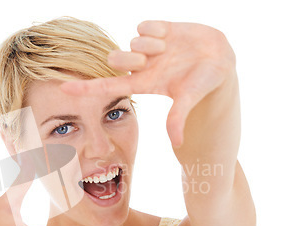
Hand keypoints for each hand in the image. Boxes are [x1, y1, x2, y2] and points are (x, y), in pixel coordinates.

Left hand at [61, 20, 235, 146]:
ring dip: (150, 44)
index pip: (108, 86)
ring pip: (132, 40)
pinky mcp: (157, 29)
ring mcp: (148, 47)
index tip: (63, 89)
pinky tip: (170, 36)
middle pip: (115, 58)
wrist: (220, 59)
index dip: (86, 88)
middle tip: (149, 60)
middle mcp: (141, 65)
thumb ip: (178, 117)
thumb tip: (177, 144)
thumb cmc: (203, 83)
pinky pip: (143, 25)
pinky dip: (156, 29)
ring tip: (168, 49)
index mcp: (143, 83)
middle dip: (127, 57)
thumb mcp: (189, 98)